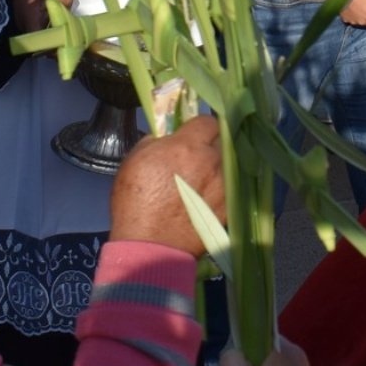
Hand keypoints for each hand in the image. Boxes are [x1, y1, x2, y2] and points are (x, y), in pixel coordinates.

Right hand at [109, 115, 224, 256]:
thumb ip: (155, 142)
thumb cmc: (136, 202)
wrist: (150, 244)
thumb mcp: (134, 161)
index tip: (191, 135)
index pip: (207, 121)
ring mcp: (225, 182)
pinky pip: (231, 185)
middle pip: (222, 140)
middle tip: (197, 157)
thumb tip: (167, 138)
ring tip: (204, 178)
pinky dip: (222, 186)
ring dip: (218, 166)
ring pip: (228, 163)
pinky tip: (209, 195)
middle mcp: (212, 160)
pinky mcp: (231, 202)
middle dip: (211, 145)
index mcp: (188, 146)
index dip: (199, 127)